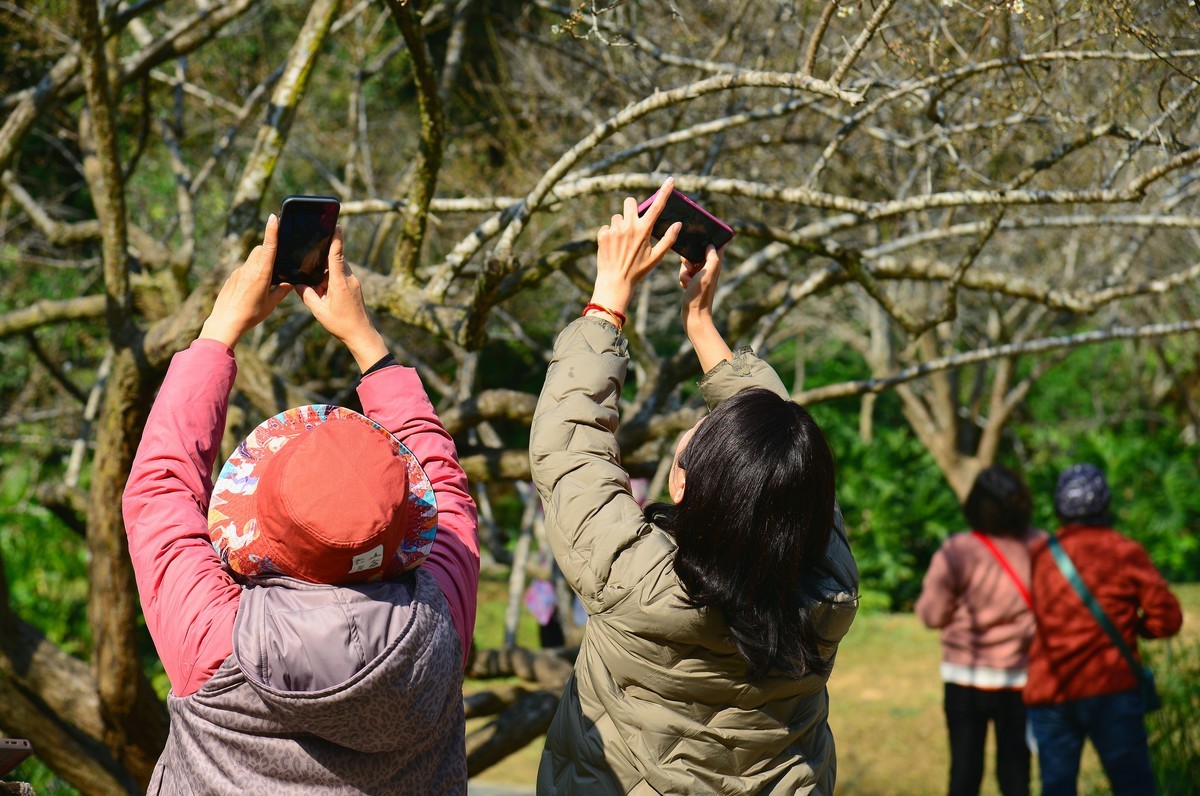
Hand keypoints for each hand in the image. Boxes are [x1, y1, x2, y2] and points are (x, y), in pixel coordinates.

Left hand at [199, 215, 290, 347]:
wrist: (225, 321)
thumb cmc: (250, 314)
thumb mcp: (270, 304)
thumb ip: (281, 291)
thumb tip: (289, 284)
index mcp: (261, 273)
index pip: (269, 246)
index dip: (272, 231)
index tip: (274, 217)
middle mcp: (249, 268)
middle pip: (260, 250)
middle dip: (269, 250)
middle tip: (277, 263)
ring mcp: (238, 272)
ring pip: (252, 260)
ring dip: (261, 264)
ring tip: (265, 282)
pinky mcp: (232, 277)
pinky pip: (244, 269)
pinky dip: (252, 273)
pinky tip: (252, 290)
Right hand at [296, 226, 387, 370]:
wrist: (361, 335)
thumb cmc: (341, 324)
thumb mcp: (319, 311)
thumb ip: (306, 295)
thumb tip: (297, 284)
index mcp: (340, 282)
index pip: (337, 255)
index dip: (336, 239)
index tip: (337, 225)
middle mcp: (349, 279)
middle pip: (334, 260)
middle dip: (322, 264)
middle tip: (313, 273)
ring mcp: (353, 282)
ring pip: (336, 270)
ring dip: (325, 276)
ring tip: (321, 293)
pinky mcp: (354, 287)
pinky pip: (340, 277)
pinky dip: (330, 282)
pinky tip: (325, 294)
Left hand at [588, 176, 681, 317]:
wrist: (615, 282)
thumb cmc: (638, 271)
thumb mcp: (656, 257)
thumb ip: (668, 239)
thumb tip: (678, 224)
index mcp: (644, 230)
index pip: (657, 206)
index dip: (664, 191)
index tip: (670, 180)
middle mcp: (629, 226)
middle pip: (630, 202)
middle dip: (631, 209)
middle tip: (633, 224)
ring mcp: (614, 229)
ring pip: (617, 216)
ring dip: (620, 225)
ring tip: (622, 242)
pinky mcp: (602, 234)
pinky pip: (607, 226)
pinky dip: (610, 234)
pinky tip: (613, 247)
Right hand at [679, 245, 722, 326]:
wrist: (694, 314)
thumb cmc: (701, 295)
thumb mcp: (707, 274)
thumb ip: (712, 258)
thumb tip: (711, 244)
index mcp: (715, 264)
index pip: (718, 245)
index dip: (713, 237)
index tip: (703, 233)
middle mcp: (709, 268)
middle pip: (697, 252)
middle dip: (689, 258)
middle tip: (689, 266)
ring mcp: (701, 275)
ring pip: (688, 262)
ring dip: (684, 270)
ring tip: (687, 280)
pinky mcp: (693, 281)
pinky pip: (684, 272)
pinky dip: (683, 277)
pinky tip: (685, 285)